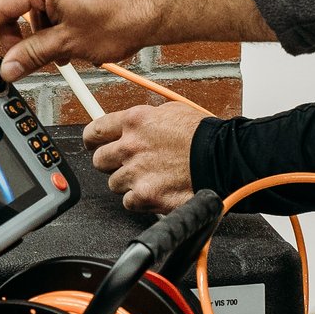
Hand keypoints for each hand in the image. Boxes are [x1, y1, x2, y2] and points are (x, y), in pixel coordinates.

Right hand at [0, 0, 173, 76]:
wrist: (161, 8)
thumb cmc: (125, 19)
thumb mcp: (71, 44)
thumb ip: (33, 54)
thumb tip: (8, 68)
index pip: (1, 3)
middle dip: (8, 24)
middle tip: (16, 51)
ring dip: (32, 23)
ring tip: (51, 49)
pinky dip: (48, 15)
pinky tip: (64, 38)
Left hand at [85, 100, 204, 212]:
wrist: (222, 159)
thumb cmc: (203, 135)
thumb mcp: (171, 111)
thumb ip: (146, 121)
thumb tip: (137, 126)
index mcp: (135, 121)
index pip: (95, 131)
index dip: (92, 139)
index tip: (94, 143)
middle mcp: (130, 146)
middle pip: (99, 160)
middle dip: (111, 163)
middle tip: (128, 164)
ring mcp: (135, 172)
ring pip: (114, 183)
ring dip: (128, 182)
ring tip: (151, 177)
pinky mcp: (145, 195)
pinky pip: (129, 202)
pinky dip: (141, 200)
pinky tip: (156, 191)